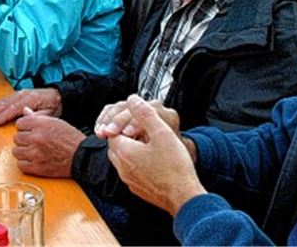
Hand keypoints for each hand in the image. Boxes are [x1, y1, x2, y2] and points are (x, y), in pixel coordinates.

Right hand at [0, 88, 61, 125]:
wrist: (57, 96)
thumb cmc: (53, 106)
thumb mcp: (50, 114)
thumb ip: (38, 117)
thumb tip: (27, 120)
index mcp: (31, 98)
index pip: (13, 108)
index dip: (2, 116)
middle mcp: (22, 94)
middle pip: (4, 104)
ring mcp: (18, 94)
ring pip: (1, 101)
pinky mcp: (16, 95)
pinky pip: (2, 100)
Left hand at [11, 112, 83, 177]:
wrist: (82, 156)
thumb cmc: (70, 138)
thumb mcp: (55, 122)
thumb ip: (37, 117)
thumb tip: (25, 111)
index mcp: (40, 124)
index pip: (19, 124)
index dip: (24, 127)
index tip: (29, 131)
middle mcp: (36, 138)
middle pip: (16, 138)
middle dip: (23, 140)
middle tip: (33, 142)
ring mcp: (35, 153)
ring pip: (16, 151)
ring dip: (23, 151)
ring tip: (32, 151)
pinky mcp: (37, 167)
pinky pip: (20, 165)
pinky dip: (25, 163)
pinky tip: (33, 160)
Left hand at [106, 98, 205, 215]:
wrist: (184, 197)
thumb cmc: (175, 167)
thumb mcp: (162, 133)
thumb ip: (145, 114)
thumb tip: (132, 99)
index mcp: (123, 151)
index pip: (112, 131)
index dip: (123, 123)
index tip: (136, 122)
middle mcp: (121, 167)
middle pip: (115, 145)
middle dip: (124, 135)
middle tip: (141, 131)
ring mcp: (128, 180)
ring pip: (121, 159)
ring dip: (129, 150)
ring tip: (147, 144)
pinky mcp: (136, 188)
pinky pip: (129, 171)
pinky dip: (135, 163)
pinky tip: (151, 161)